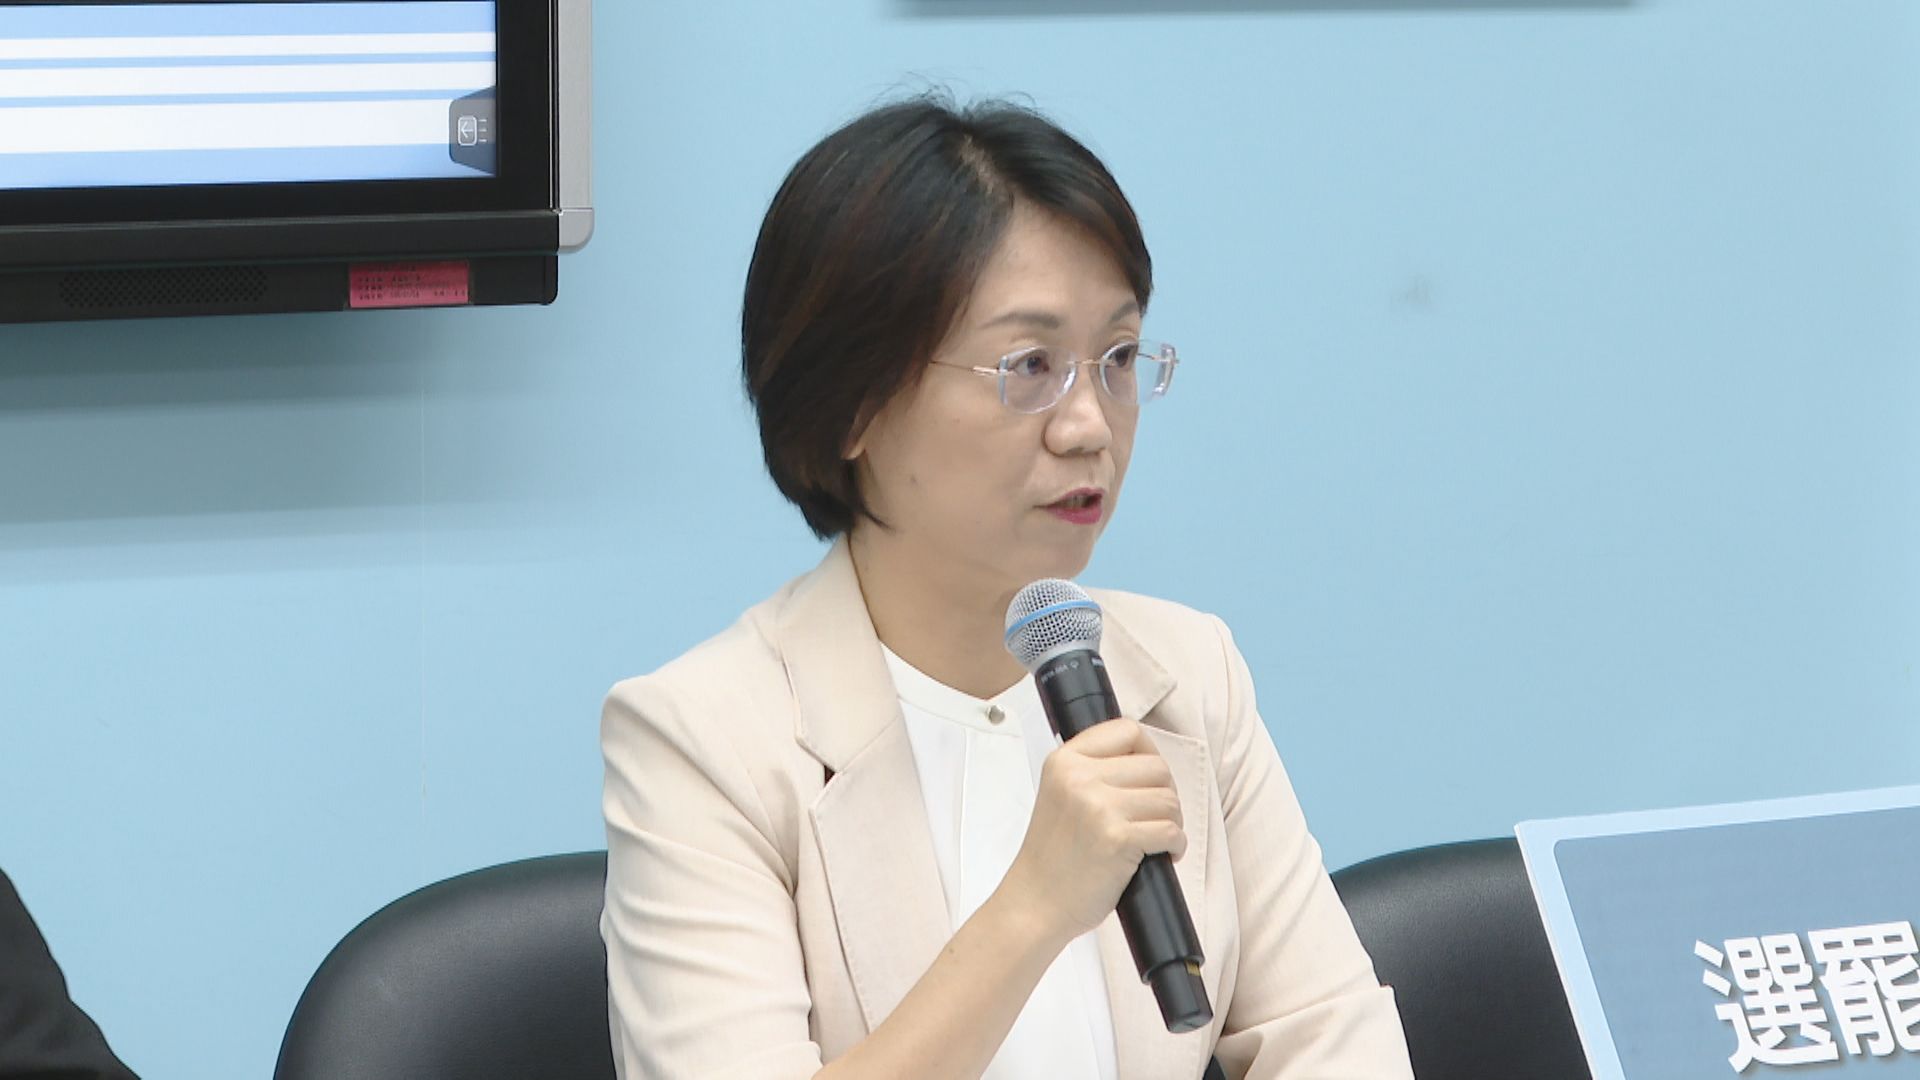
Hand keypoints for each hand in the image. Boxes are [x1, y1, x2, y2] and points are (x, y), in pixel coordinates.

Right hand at [999, 718, 1184, 942]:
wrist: (1035, 902)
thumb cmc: (1052, 856)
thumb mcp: (1059, 794)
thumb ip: (1092, 770)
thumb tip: (1147, 760)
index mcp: (1065, 760)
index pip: (1126, 730)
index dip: (1147, 753)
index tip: (1147, 779)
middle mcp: (1080, 777)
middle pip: (1156, 766)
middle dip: (1165, 793)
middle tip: (1154, 816)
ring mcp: (1099, 807)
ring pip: (1168, 799)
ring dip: (1172, 821)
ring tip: (1154, 838)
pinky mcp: (1118, 838)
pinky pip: (1171, 831)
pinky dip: (1175, 845)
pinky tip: (1161, 854)